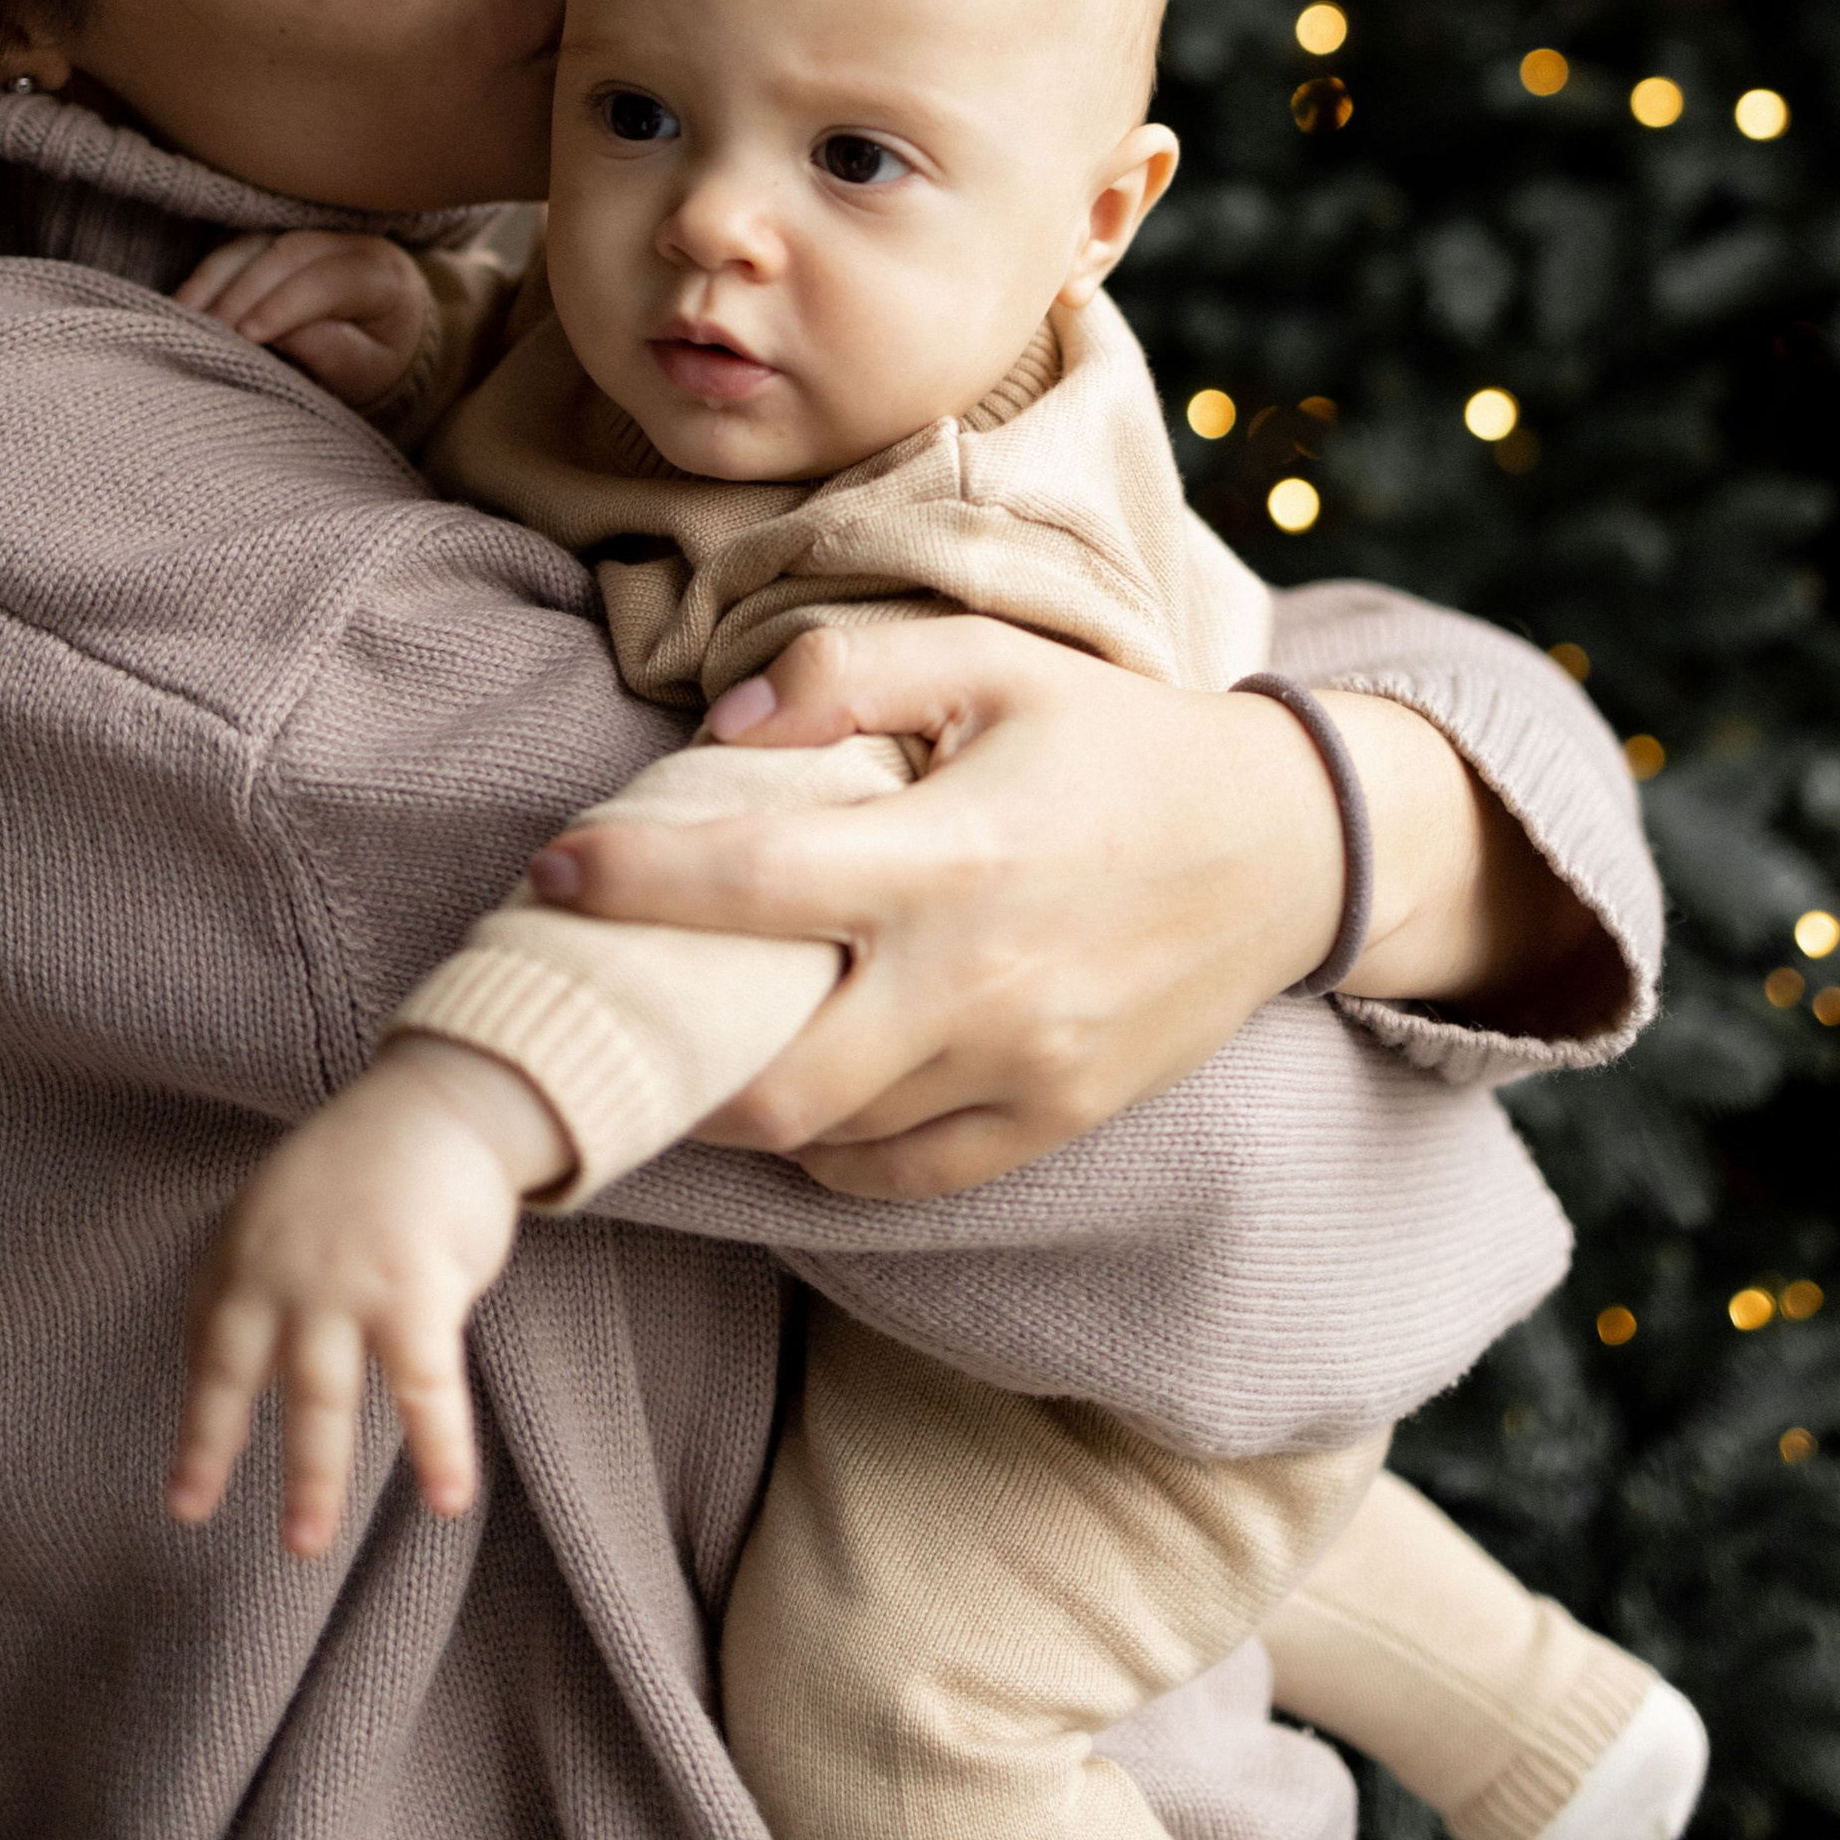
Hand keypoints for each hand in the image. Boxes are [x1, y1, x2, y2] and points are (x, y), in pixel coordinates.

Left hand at [167, 1036, 570, 1555]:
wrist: (441, 1100)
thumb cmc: (367, 1164)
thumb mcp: (284, 1209)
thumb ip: (256, 1278)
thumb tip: (225, 1358)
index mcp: (248, 1255)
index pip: (207, 1352)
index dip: (198, 1428)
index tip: (186, 1500)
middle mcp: (285, 1273)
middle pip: (246, 1378)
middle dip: (220, 1455)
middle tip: (197, 1519)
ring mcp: (349, 1283)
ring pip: (322, 1397)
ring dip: (316, 1477)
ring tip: (308, 1545)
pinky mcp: (417, 1289)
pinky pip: (425, 1388)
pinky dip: (439, 1448)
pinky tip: (450, 1499)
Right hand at [177, 228, 432, 408]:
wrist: (384, 332)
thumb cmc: (376, 358)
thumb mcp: (368, 370)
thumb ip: (335, 353)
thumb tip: (286, 335)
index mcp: (383, 277)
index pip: (331, 279)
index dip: (286, 303)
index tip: (246, 335)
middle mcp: (349, 242)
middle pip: (289, 252)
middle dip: (243, 291)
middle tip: (208, 332)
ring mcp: (311, 231)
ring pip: (257, 241)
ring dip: (216, 277)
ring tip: (186, 317)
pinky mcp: (280, 234)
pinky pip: (239, 244)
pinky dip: (210, 272)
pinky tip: (187, 302)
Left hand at [519, 621, 1480, 1201]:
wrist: (1288, 848)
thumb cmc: (1121, 742)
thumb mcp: (995, 662)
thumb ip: (848, 677)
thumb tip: (720, 730)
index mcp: (954, 855)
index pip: (750, 881)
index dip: (630, 884)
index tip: (551, 874)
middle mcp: (980, 983)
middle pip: (768, 1078)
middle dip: (665, 1052)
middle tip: (611, 998)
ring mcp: (1021, 1071)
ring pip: (828, 1135)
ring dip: (742, 1098)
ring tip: (694, 1035)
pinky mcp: (1053, 1123)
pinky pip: (902, 1176)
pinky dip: (831, 1148)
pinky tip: (803, 1092)